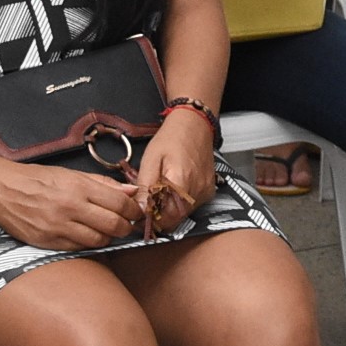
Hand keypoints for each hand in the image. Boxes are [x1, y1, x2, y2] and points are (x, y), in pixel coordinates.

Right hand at [0, 159, 143, 250]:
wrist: (2, 189)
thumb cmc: (39, 179)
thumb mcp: (73, 174)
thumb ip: (105, 184)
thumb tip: (132, 191)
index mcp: (80, 188)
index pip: (120, 204)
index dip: (134, 210)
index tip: (137, 211)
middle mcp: (70, 208)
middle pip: (113, 225)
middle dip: (126, 227)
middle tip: (127, 224)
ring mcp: (58, 227)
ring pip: (98, 241)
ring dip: (108, 237)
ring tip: (107, 230)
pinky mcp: (47, 242)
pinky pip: (78, 248)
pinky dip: (88, 244)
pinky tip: (88, 235)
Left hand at [136, 113, 215, 230]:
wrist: (195, 124)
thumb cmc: (172, 138)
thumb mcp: (150, 160)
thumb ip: (145, 188)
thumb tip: (139, 211)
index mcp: (180, 183)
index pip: (163, 218)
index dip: (147, 221)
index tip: (136, 217)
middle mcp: (196, 190)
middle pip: (173, 220)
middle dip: (156, 217)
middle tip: (144, 206)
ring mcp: (205, 192)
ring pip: (182, 215)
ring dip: (167, 211)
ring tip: (157, 194)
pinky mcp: (209, 190)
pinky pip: (191, 207)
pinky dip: (178, 204)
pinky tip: (171, 190)